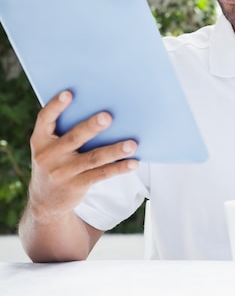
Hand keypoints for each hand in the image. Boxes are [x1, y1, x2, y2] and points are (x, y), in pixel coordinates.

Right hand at [29, 90, 138, 219]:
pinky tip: (133, 162)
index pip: (44, 119)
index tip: (68, 93)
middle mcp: (48, 156)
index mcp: (40, 140)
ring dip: (114, 151)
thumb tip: (100, 112)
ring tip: (132, 144)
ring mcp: (62, 173)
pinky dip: (118, 168)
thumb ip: (64, 132)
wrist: (45, 202)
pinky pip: (101, 174)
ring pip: (92, 158)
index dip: (56, 106)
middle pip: (73, 138)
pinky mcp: (76, 186)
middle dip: (91, 127)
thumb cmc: (54, 163)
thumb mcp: (49, 148)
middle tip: (108, 117)